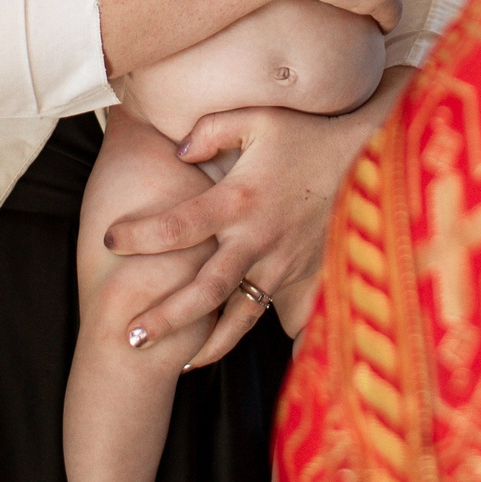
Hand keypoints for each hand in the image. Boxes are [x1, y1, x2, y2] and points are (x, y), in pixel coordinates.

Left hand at [105, 102, 369, 364]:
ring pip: (239, 317)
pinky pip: (275, 315)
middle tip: (128, 336)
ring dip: (206, 343)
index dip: (139, 235)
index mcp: (238, 200)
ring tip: (177, 365)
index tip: (110, 241)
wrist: (370, 159)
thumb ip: (211, 130)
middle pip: (203, 290)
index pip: (177, 225)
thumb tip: (178, 151)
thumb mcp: (258, 117)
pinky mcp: (302, 276)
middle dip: (165, 316)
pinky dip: (255, 339)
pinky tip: (235, 356)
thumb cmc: (309, 135)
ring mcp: (281, 264)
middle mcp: (256, 240)